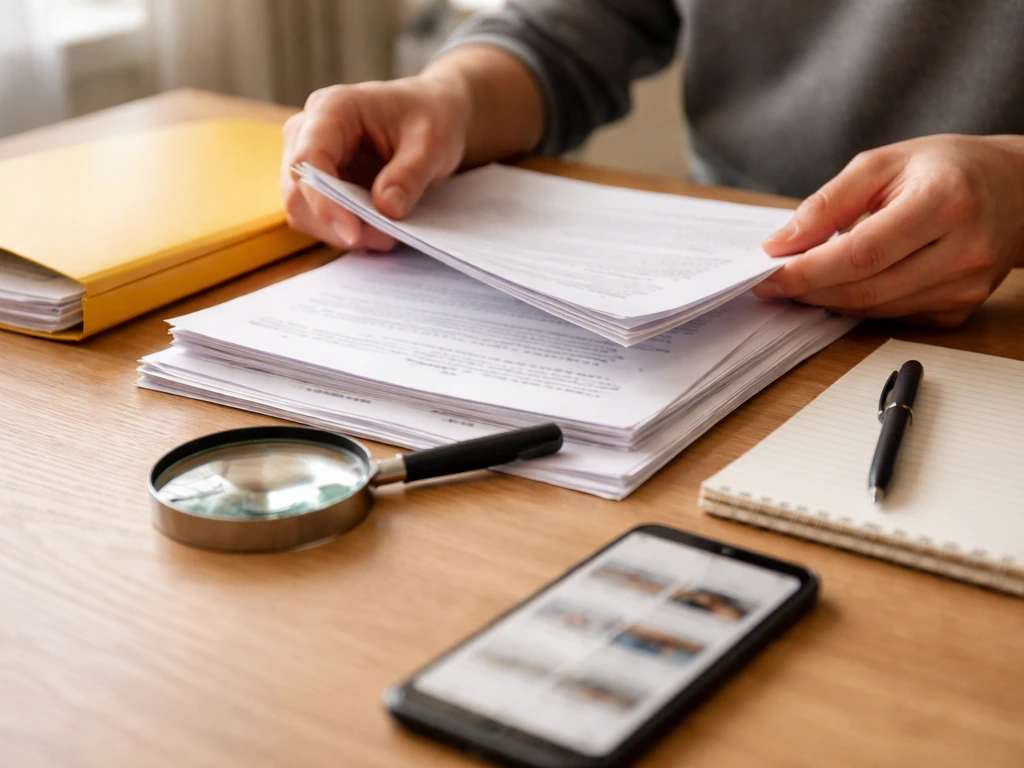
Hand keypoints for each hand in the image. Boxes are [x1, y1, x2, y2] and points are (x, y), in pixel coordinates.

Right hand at [281, 73, 471, 250]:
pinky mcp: (318, 184)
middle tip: (384, 238)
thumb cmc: (429, 117)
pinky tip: (377, 231)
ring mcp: (309, 159)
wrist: (431, 113)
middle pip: (298, 191)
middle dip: (336, 223)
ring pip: (303, 210)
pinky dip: (344, 231)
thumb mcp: (431, 143)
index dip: (324, 201)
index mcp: (331, 109)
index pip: (308, 159)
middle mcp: (308, 132)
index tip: (353, 233)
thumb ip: (410, 174)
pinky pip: (317, 218)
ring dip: (340, 232)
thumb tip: (386, 208)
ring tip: (386, 234)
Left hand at [753, 134, 1023, 325]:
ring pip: (874, 310)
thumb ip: (828, 204)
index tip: (765, 274)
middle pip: (864, 290)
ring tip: (803, 279)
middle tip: (772, 281)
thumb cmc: (946, 169)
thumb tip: (780, 245)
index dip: (806, 271)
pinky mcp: (959, 309)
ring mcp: (965, 287)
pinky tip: (844, 284)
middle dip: (808, 290)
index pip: (860, 254)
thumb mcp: (882, 164)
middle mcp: (963, 251)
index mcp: (944, 203)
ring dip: (828, 300)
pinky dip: (859, 304)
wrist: (1015, 189)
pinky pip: (892, 316)